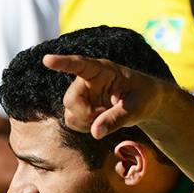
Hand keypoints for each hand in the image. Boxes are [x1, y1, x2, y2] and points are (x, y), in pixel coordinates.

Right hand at [42, 54, 165, 138]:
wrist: (146, 101)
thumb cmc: (144, 97)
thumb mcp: (136, 108)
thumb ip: (116, 119)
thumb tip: (95, 132)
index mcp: (104, 70)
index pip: (81, 64)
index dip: (63, 63)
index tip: (47, 59)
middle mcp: (87, 80)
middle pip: (71, 100)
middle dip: (86, 115)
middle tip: (107, 116)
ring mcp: (82, 94)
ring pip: (70, 113)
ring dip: (87, 122)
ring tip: (108, 116)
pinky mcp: (80, 106)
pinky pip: (72, 121)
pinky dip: (85, 127)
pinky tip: (101, 121)